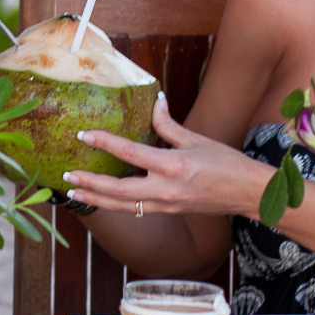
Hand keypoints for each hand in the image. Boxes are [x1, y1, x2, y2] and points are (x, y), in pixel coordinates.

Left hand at [61, 93, 270, 218]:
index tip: (84, 135)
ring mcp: (166, 205)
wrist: (247, 193)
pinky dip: (114, 204)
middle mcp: (166, 189)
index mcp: (173, 165)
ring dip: (95, 200)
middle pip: (118, 190)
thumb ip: (169, 125)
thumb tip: (154, 102)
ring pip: (122, 206)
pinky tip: (100, 199)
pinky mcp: (168, 212)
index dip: (104, 143)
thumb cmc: (226, 163)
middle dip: (90, 184)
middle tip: (67, 177)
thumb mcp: (196, 139)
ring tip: (73, 193)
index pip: (129, 153)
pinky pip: (135, 210)